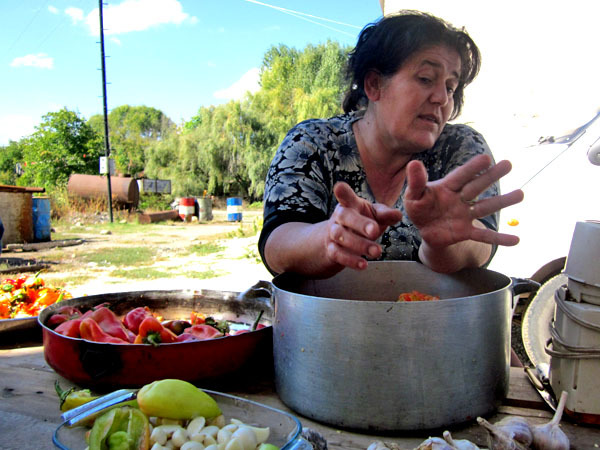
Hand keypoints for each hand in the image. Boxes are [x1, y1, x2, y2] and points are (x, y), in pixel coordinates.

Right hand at [325, 182, 402, 269]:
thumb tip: (398, 215)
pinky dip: (350, 260)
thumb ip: (385, 214)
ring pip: (341, 236)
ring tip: (377, 252)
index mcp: (350, 205)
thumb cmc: (362, 223)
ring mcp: (333, 233)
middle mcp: (339, 217)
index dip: (343, 192)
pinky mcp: (331, 249)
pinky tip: (364, 265)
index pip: (346, 196)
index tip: (339, 187)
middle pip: (345, 216)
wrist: (340, 242)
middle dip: (359, 223)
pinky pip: (337, 254)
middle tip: (375, 231)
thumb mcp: (374, 216)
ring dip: (359, 244)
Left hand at [404, 153, 523, 249]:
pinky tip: (516, 240)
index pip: (460, 176)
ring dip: (503, 202)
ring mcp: (465, 215)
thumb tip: (413, 163)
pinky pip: (484, 236)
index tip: (486, 158)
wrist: (425, 230)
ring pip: (485, 208)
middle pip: (477, 186)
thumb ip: (416, 182)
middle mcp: (460, 199)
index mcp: (447, 187)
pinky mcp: (466, 232)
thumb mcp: (413, 195)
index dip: (472, 168)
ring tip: (521, 194)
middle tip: (508, 164)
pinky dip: (499, 238)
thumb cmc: (419, 207)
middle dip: (492, 176)